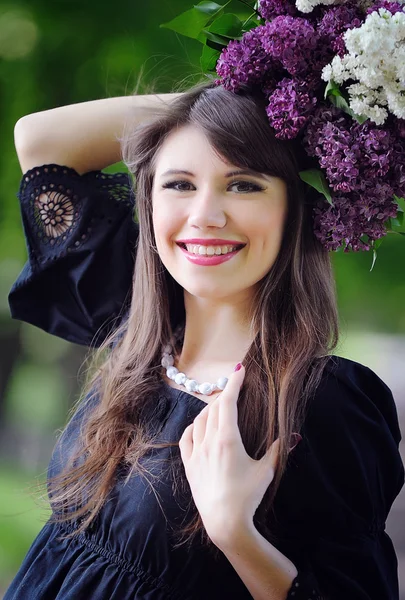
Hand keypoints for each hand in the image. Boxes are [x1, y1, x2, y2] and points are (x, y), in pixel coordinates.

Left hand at [178, 364, 279, 547]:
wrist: (224, 522)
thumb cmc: (247, 496)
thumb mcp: (266, 471)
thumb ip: (278, 450)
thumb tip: (293, 435)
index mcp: (227, 438)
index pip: (228, 401)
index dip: (234, 383)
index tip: (239, 370)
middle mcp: (208, 441)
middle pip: (214, 408)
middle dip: (225, 394)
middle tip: (235, 387)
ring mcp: (196, 452)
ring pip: (200, 420)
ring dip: (210, 408)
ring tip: (220, 406)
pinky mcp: (189, 465)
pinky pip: (186, 437)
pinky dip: (193, 426)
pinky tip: (199, 426)